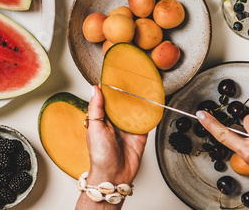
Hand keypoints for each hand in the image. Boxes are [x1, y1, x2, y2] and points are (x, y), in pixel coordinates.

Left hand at [77, 85, 146, 208]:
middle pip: (123, 102)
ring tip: (145, 85)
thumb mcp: (94, 127)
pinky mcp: (140, 134)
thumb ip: (96, 108)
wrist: (113, 175)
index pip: (108, 98)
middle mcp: (116, 121)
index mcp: (103, 117)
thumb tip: (94, 88)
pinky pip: (147, 121)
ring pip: (136, 109)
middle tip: (134, 76)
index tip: (116, 73)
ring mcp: (129, 127)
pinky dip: (150, 112)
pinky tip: (153, 102)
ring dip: (140, 100)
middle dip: (128, 91)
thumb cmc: (100, 155)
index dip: (111, 87)